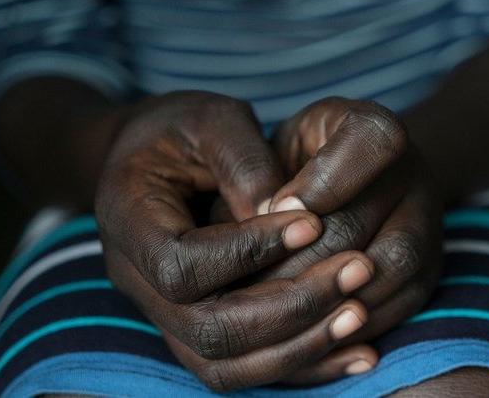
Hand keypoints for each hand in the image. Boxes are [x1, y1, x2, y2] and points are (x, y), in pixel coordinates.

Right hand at [96, 91, 375, 389]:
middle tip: (357, 271)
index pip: (184, 265)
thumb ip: (245, 162)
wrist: (150, 157)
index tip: (314, 224)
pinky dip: (297, 363)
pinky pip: (239, 369)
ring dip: (298, 346)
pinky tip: (353, 350)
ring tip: (360, 314)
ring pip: (224, 364)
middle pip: (208, 329)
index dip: (250, 252)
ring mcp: (162, 312)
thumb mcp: (211, 120)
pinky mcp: (192, 327)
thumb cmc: (181, 129)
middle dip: (290, 307)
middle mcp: (136, 280)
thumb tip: (295, 219)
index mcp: (128, 219)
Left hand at [262, 97, 443, 382]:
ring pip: (389, 268)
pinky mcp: (429, 269)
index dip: (318, 185)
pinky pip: (402, 304)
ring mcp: (429, 222)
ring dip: (328, 297)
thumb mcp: (276, 148)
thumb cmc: (297, 165)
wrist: (352, 183)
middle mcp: (414, 171)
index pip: (369, 144)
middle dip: (301, 259)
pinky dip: (356, 322)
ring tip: (276, 315)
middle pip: (361, 221)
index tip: (274, 209)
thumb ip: (263, 173)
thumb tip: (253, 221)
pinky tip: (311, 331)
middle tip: (250, 286)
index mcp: (372, 128)